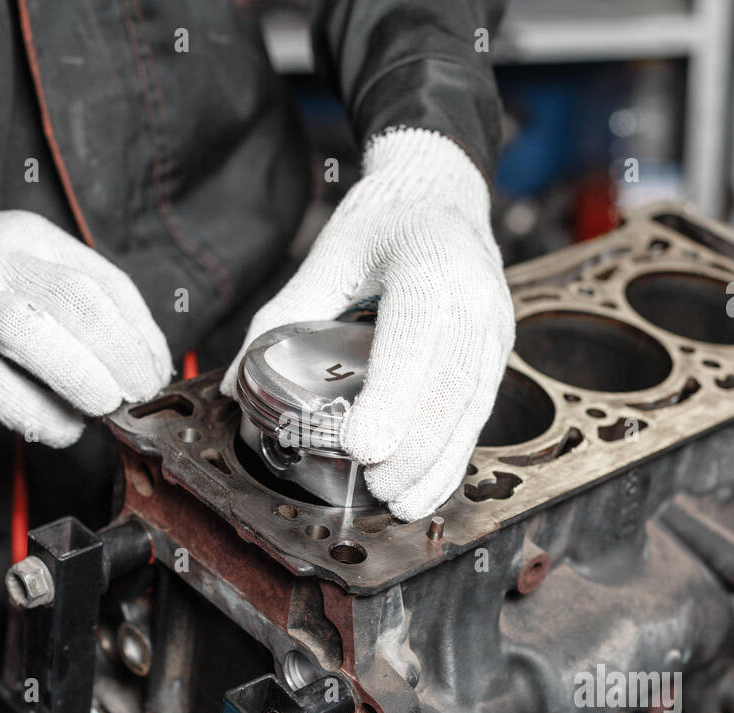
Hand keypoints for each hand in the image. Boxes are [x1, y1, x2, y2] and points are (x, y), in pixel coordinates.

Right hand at [0, 208, 170, 446]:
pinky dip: (37, 414)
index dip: (141, 334)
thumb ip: (75, 298)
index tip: (156, 371)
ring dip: (82, 381)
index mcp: (30, 237)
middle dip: (121, 357)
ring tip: (104, 407)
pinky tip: (59, 428)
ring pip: (35, 336)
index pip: (105, 284)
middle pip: (78, 304)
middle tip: (137, 393)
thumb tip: (138, 361)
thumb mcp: (23, 261)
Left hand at [222, 128, 513, 520]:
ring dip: (441, 460)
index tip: (365, 447)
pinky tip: (431, 480)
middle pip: (451, 384)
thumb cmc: (385, 220)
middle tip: (380, 490)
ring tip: (406, 501)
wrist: (442, 190)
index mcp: (427, 263)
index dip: (393, 398)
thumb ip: (281, 316)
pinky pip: (480, 405)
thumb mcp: (327, 255)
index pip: (414, 339)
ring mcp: (494, 323)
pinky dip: (456, 449)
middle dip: (417, 448)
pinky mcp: (499, 346)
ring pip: (473, 404)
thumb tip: (234, 382)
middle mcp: (473, 294)